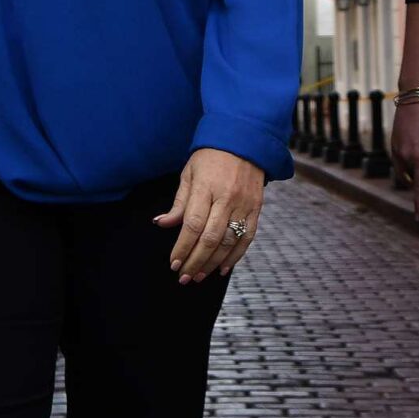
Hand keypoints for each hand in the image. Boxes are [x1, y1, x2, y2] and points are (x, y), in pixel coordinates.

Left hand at [155, 148, 262, 282]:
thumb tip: (161, 224)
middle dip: (195, 261)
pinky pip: (247, 237)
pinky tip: (223, 268)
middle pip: (210, 238)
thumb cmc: (211, 157)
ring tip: (199, 276)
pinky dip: (236, 256)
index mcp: (205, 187)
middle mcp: (226, 197)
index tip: (173, 263)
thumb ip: (179, 202)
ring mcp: (244, 203)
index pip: (192, 224)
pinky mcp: (257, 208)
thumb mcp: (189, 173)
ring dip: (213, 263)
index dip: (182, 247)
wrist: (244, 140)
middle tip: (184, 277)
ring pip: (229, 242)